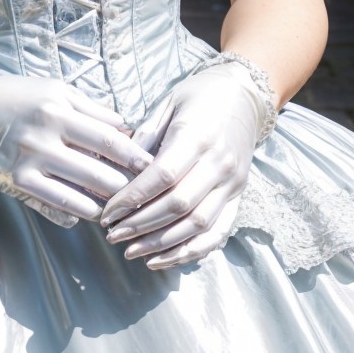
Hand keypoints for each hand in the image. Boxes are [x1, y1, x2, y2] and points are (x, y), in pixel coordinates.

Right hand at [0, 55, 155, 225]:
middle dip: (130, 186)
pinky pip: (58, 208)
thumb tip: (126, 127)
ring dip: (107, 205)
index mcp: (58, 106)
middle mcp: (46, 134)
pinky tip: (87, 213)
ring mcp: (30, 162)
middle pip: (104, 170)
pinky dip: (78, 214)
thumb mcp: (50, 90)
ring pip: (85, 196)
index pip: (111, 137)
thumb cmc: (9, 97)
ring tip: (123, 209)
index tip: (158, 166)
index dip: (137, 155)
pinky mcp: (16, 184)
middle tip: (150, 196)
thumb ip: (88, 109)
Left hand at [97, 53, 278, 269]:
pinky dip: (192, 251)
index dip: (132, 198)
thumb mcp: (168, 105)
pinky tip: (165, 258)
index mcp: (197, 136)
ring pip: (198, 225)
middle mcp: (219, 163)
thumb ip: (146, 137)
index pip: (162, 176)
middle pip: (178, 205)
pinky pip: (218, 232)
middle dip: (141, 225)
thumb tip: (118, 170)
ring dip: (163, 244)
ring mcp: (233, 183)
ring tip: (132, 251)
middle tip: (112, 235)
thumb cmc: (199, 96)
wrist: (245, 94)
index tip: (108, 212)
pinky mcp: (239, 196)